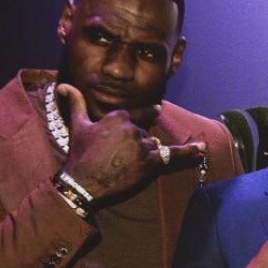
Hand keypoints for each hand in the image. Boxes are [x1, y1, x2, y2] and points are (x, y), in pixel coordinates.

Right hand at [58, 84, 204, 199]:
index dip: (147, 115)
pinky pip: (174, 156)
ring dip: (146, 156)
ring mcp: (143, 145)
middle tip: (118, 159)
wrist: (83, 181)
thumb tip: (64, 86)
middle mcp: (134, 128)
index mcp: (119, 117)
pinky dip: (189, 153)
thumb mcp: (78, 126)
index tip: (156, 112)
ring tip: (128, 166)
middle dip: (136, 146)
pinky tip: (203, 150)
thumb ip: (76, 104)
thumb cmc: (80, 154)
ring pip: (154, 147)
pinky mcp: (151, 163)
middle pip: (145, 135)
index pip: (140, 114)